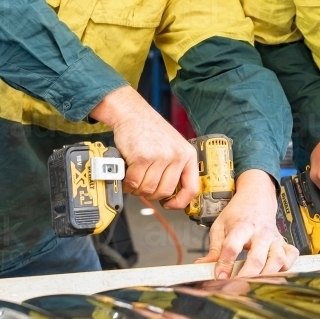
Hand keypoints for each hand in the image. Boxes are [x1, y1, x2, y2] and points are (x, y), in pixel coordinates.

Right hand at [89, 86, 197, 205]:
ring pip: (148, 189)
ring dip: (137, 188)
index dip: (180, 202)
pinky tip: (127, 174)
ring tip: (134, 178)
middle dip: (151, 194)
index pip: (192, 188)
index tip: (170, 205)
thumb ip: (175, 167)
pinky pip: (134, 182)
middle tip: (143, 187)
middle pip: (165, 191)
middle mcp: (177, 155)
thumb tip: (170, 196)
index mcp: (188, 154)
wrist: (133, 113)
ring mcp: (160, 156)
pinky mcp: (143, 157)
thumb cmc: (151, 131)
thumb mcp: (172, 147)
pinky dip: (128, 183)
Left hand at [197, 170, 299, 279]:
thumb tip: (202, 268)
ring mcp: (274, 238)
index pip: (232, 246)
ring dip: (266, 275)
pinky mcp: (284, 243)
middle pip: (257, 258)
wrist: (257, 198)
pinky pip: (291, 257)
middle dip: (246, 276)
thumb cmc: (238, 213)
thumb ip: (214, 250)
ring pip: (277, 260)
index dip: (225, 263)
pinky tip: (275, 274)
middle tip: (236, 288)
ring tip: (254, 285)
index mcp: (242, 226)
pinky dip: (286, 268)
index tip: (220, 277)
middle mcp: (261, 233)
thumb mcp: (220, 226)